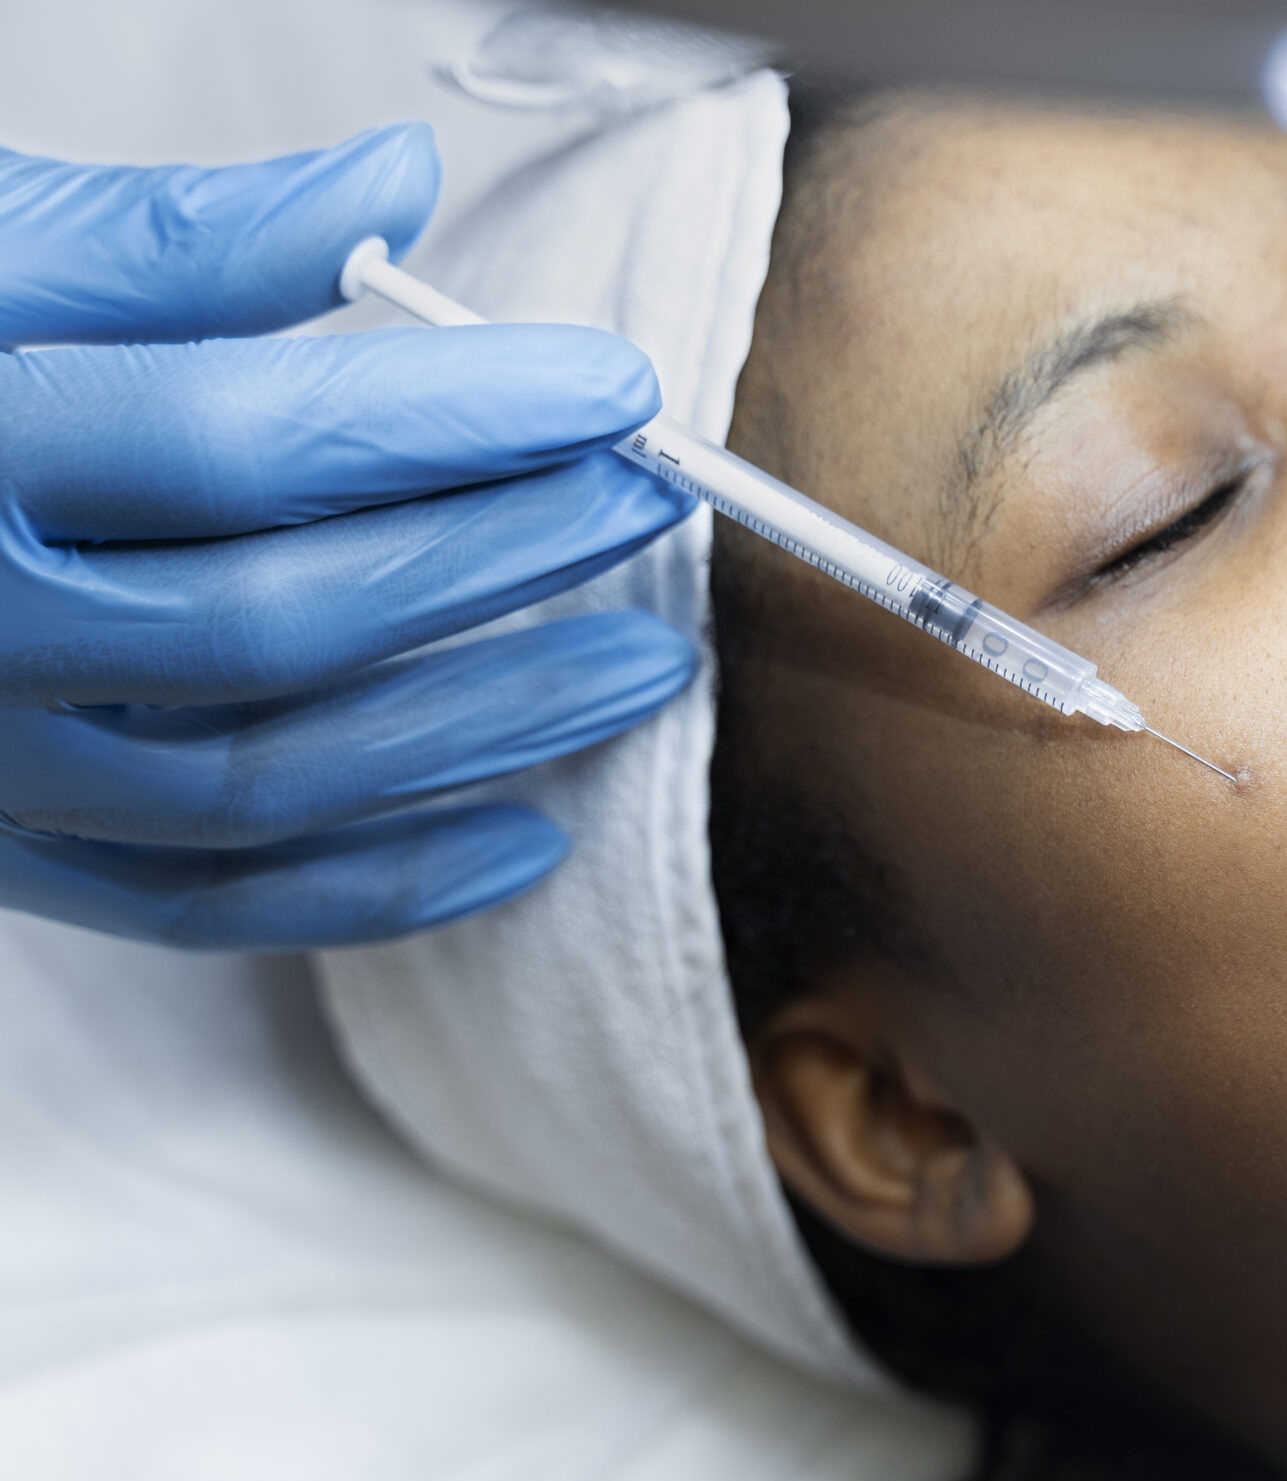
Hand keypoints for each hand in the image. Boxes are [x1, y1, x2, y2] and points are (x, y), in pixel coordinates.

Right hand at [0, 125, 697, 949]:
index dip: (448, 416)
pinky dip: (375, 887)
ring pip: (268, 783)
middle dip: (496, 560)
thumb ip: (175, 237)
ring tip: (641, 666)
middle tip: (645, 501)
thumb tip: (397, 192)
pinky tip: (524, 842)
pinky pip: (205, 904)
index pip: (238, 444)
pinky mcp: (1, 847)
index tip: (610, 387)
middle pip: (280, 622)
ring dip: (483, 733)